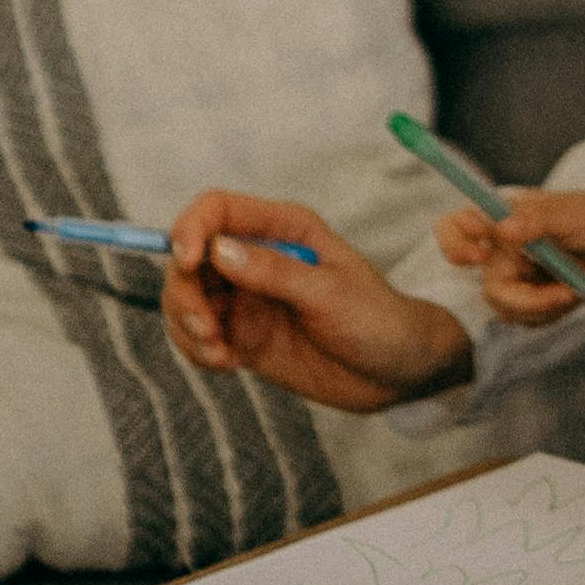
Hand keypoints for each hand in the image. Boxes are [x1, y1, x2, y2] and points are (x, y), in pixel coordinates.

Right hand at [162, 193, 470, 416]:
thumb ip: (275, 272)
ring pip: (188, 299)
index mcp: (283, 229)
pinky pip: (200, 337)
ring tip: (219, 354)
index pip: (217, 210)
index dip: (191, 229)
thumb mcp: (330, 293)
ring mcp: (248, 299)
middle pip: (190, 259)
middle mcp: (257, 258)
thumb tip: (217, 251)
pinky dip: (199, 350)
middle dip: (184, 292)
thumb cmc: (378, 319)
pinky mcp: (245, 337)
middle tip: (206, 329)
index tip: (187, 263)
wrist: (399, 373)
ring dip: (187, 326)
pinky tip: (226, 364)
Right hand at [434, 188, 584, 324]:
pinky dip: (549, 314)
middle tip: (557, 296)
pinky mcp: (532, 299)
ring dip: (542, 307)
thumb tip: (502, 229)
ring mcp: (517, 276)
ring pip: (506, 309)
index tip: (479, 255)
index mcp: (504, 217)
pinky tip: (571, 296)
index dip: (455, 243)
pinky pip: (525, 319)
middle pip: (488, 285)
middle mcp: (503, 248)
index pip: (457, 226)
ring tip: (572, 291)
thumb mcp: (571, 214)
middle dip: (523, 299)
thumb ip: (537, 221)